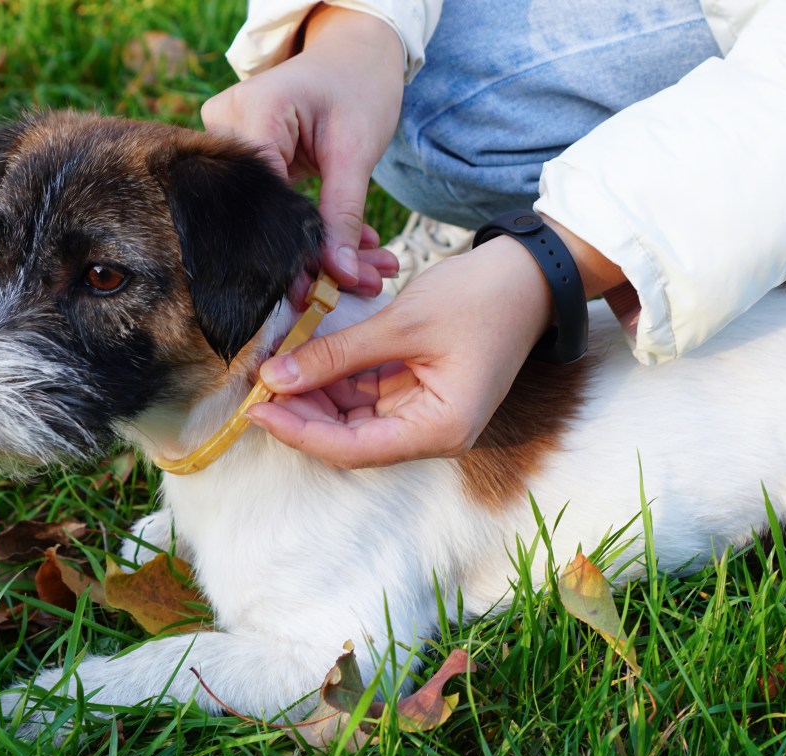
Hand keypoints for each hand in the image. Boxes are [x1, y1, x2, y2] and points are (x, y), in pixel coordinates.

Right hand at [201, 6, 403, 293]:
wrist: (354, 55)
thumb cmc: (358, 87)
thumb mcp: (357, 151)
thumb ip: (345, 214)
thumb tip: (339, 276)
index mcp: (255, 111)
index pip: (263, 198)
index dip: (291, 249)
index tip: (324, 290)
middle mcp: (228, 126)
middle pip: (263, 213)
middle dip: (314, 256)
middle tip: (360, 287)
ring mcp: (230, 142)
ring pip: (270, 217)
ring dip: (319, 249)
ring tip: (367, 274)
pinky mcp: (246, 160)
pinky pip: (274, 207)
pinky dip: (313, 230)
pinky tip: (352, 253)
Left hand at [244, 236, 554, 466]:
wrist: (529, 275)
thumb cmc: (481, 299)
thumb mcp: (401, 324)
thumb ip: (336, 355)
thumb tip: (274, 378)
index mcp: (440, 429)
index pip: (354, 449)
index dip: (300, 433)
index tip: (256, 410)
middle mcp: (433, 433)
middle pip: (351, 440)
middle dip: (302, 415)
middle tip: (257, 385)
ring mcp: (426, 414)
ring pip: (353, 419)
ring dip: (315, 397)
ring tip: (274, 370)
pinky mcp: (419, 392)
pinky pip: (366, 396)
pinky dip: (335, 380)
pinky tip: (304, 361)